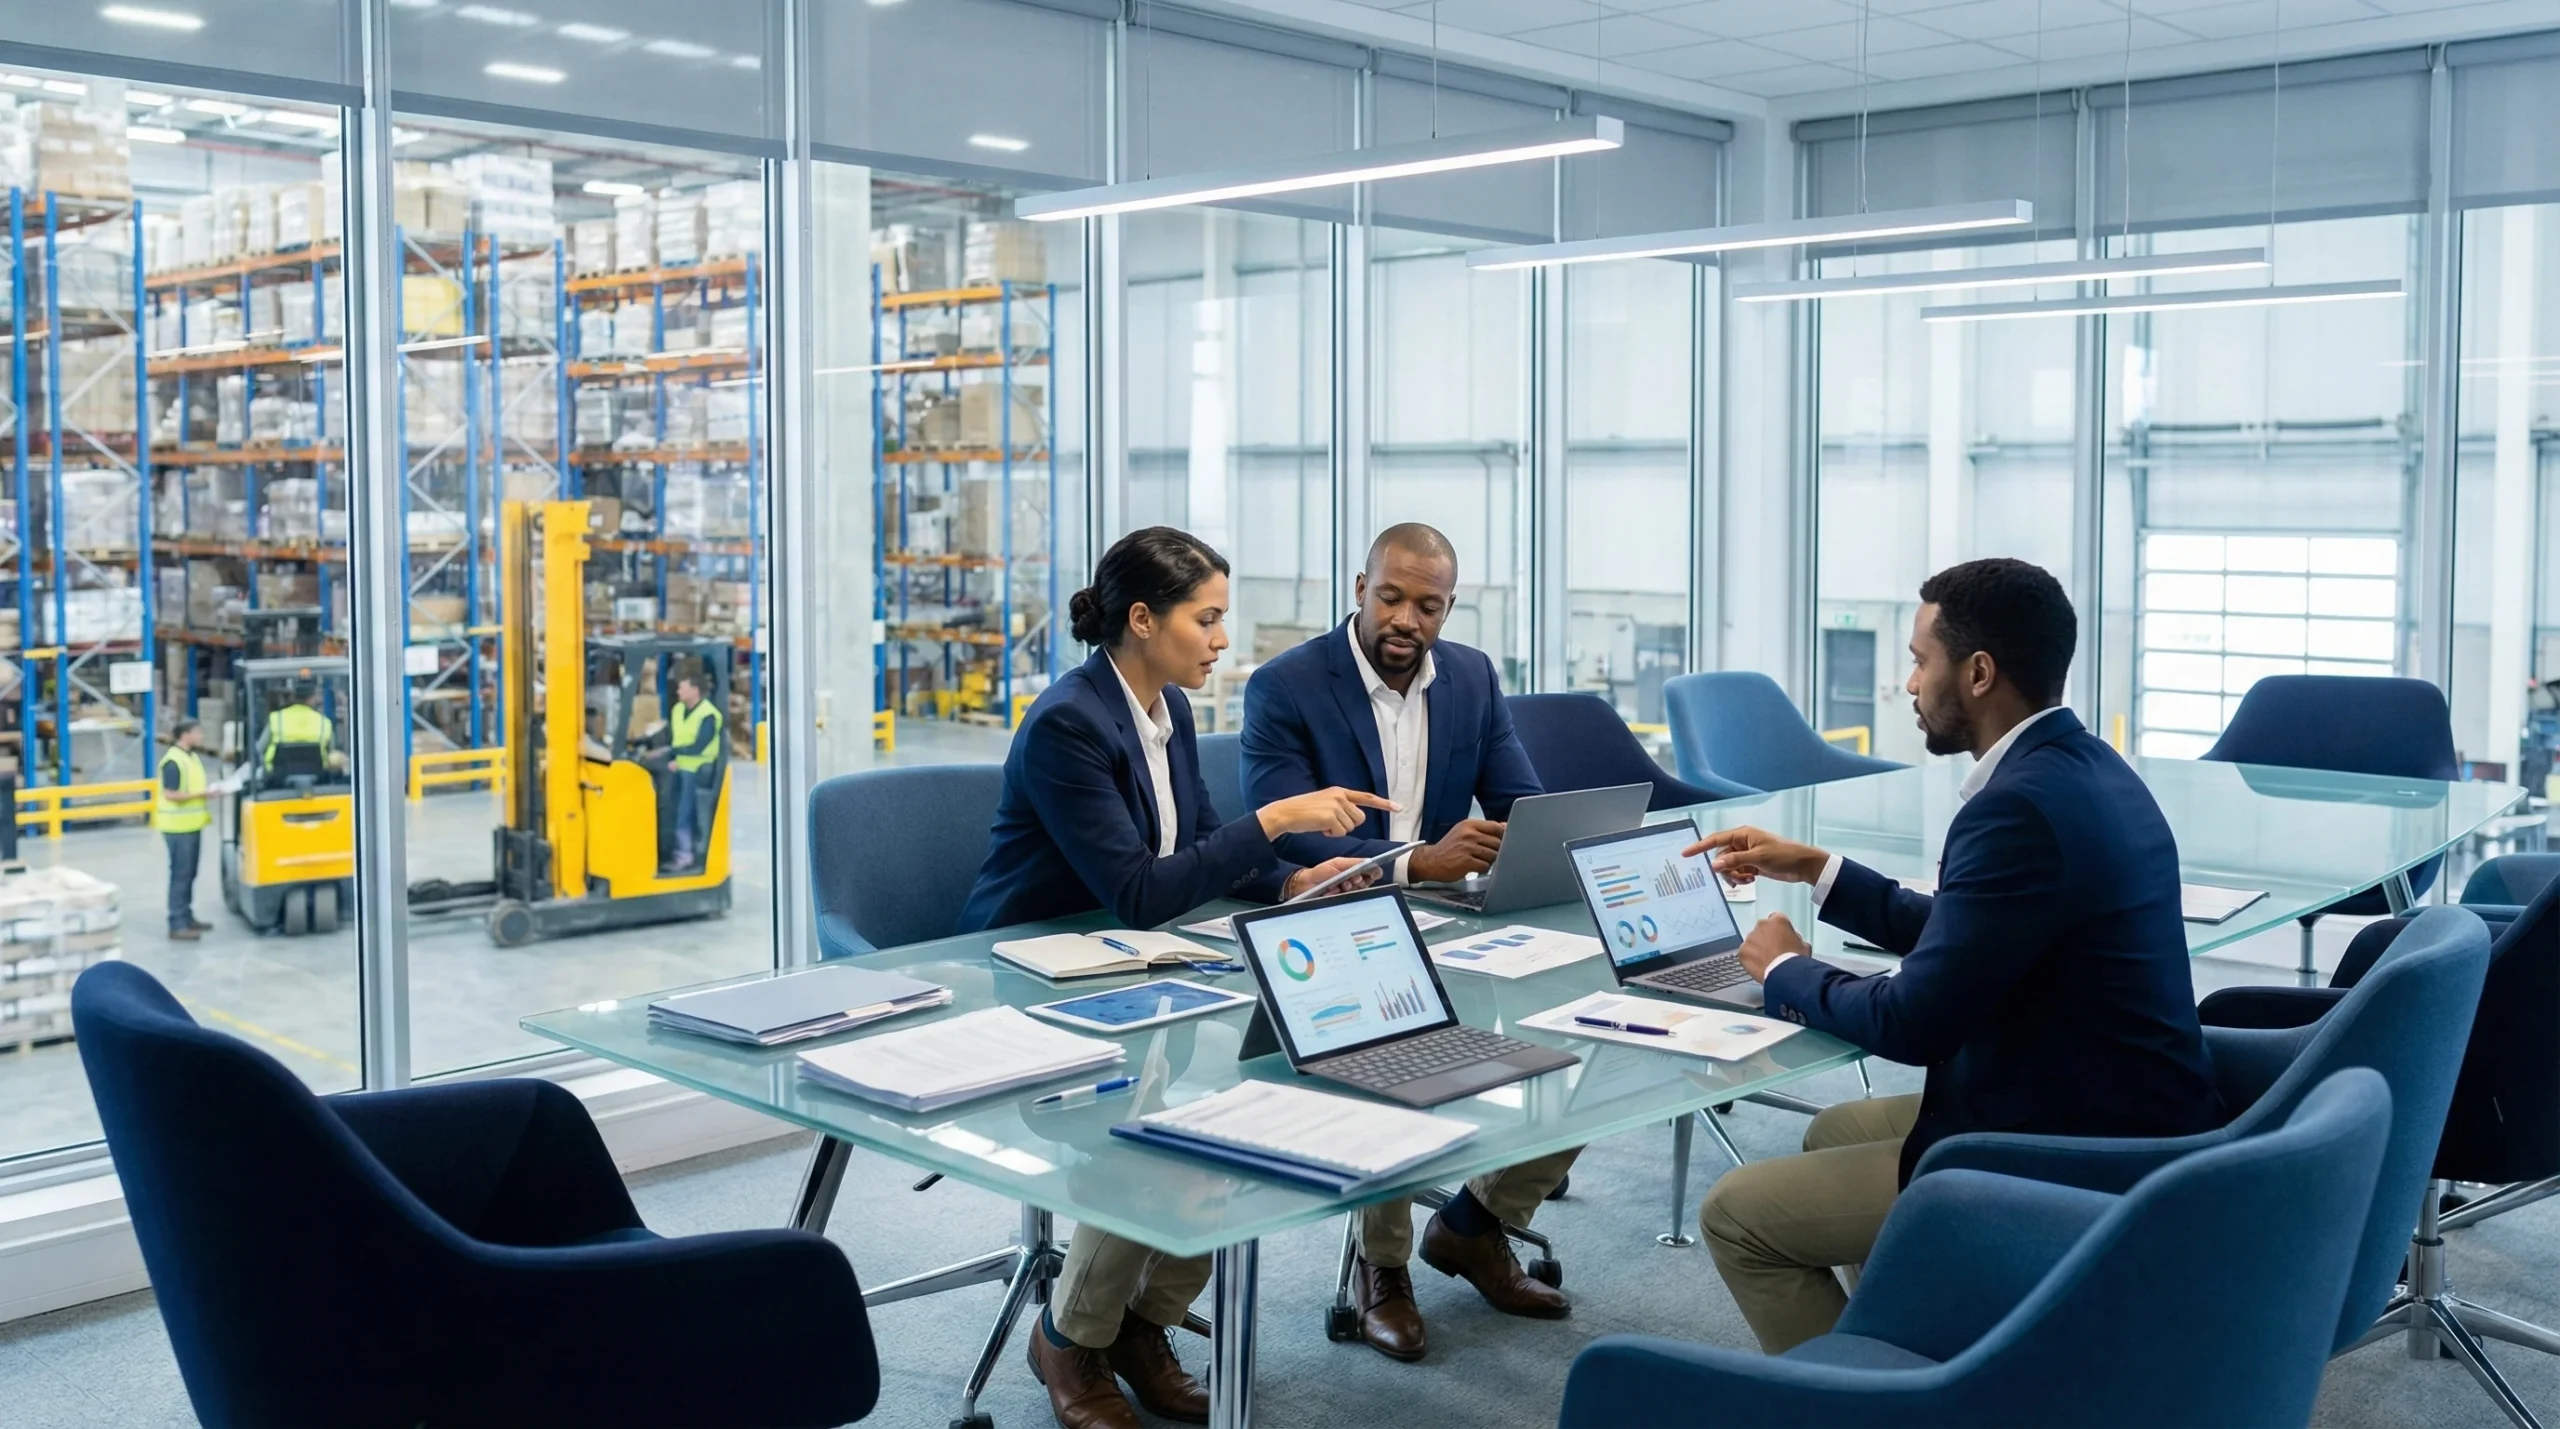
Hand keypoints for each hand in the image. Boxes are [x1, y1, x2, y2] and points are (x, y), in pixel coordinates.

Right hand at [1257, 787, 1398, 839]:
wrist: (1285, 813)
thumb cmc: (1303, 812)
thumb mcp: (1324, 802)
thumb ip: (1340, 806)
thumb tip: (1354, 818)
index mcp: (1339, 791)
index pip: (1366, 797)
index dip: (1384, 803)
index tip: (1399, 808)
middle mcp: (1340, 796)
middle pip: (1359, 819)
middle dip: (1347, 825)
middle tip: (1329, 824)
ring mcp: (1336, 805)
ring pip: (1350, 827)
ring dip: (1337, 830)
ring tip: (1321, 824)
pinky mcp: (1330, 816)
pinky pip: (1340, 833)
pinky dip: (1330, 835)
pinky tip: (1318, 827)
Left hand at [1283, 855, 1381, 899]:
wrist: (1307, 884)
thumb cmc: (1322, 872)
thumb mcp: (1338, 863)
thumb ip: (1353, 863)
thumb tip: (1369, 862)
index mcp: (1354, 871)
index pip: (1371, 872)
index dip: (1374, 873)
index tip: (1373, 873)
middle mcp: (1354, 882)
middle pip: (1367, 883)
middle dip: (1361, 880)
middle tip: (1353, 879)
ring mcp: (1349, 892)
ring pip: (1359, 891)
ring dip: (1351, 887)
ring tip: (1343, 884)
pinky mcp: (1343, 901)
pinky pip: (1349, 899)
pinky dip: (1343, 894)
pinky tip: (1336, 891)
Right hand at [1406, 819, 1504, 883]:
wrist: (1431, 860)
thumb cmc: (1450, 847)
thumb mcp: (1464, 832)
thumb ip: (1484, 829)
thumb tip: (1505, 826)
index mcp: (1469, 824)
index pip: (1496, 827)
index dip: (1502, 836)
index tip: (1501, 842)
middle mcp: (1469, 834)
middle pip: (1497, 842)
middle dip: (1496, 851)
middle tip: (1487, 855)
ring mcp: (1468, 848)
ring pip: (1493, 855)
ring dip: (1489, 861)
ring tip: (1479, 861)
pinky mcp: (1466, 862)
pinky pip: (1485, 866)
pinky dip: (1483, 869)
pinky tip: (1475, 868)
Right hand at [1686, 826, 1828, 886]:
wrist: (1804, 865)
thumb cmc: (1783, 855)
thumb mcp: (1758, 858)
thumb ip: (1735, 861)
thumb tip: (1714, 865)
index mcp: (1742, 835)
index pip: (1715, 840)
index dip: (1700, 847)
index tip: (1685, 854)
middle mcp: (1742, 843)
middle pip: (1722, 857)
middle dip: (1726, 869)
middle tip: (1737, 878)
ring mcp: (1747, 854)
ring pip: (1729, 867)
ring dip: (1734, 876)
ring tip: (1747, 881)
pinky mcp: (1752, 865)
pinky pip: (1738, 872)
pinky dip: (1741, 878)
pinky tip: (1751, 880)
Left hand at [1738, 913, 1808, 981]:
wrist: (1785, 974)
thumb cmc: (1795, 960)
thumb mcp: (1804, 945)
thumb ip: (1794, 937)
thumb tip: (1791, 940)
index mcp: (1778, 921)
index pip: (1776, 920)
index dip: (1779, 930)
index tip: (1780, 938)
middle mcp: (1762, 925)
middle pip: (1762, 929)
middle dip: (1766, 938)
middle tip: (1773, 950)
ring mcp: (1750, 938)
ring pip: (1752, 941)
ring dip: (1757, 948)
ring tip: (1766, 960)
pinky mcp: (1742, 951)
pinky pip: (1745, 953)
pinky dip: (1750, 959)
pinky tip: (1759, 966)